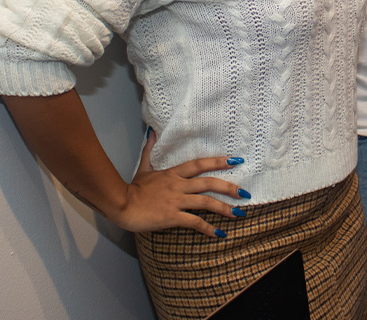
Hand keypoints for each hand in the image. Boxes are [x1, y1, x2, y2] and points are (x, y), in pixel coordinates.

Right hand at [115, 131, 248, 236]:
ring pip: (205, 203)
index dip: (218, 161)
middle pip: (208, 183)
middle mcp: (178, 185)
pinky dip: (208, 228)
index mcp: (173, 174)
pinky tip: (220, 233)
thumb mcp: (143, 168)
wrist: (122, 205)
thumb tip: (151, 132)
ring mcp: (176, 201)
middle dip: (229, 188)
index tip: (236, 160)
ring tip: (239, 214)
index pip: (199, 164)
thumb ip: (149, 150)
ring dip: (224, 209)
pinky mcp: (172, 216)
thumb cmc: (132, 189)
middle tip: (245, 193)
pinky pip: (194, 222)